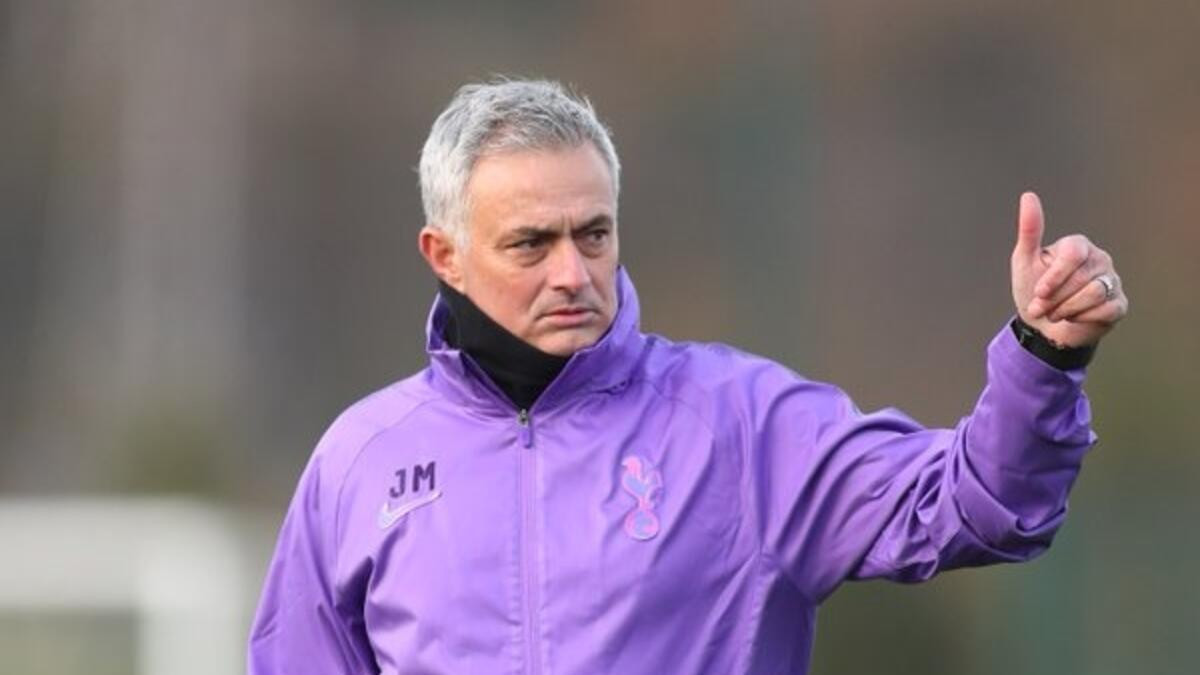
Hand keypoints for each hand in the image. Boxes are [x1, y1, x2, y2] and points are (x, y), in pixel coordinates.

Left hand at [1011, 191, 1127, 347]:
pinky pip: (1105, 310)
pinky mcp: (1119, 303)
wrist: (1042, 327)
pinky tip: (1075, 318)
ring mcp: (1112, 280)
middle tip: (1041, 306)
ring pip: (1094, 293)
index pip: (1073, 254)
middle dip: (1054, 298)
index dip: (1054, 276)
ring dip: (1066, 309)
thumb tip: (1028, 196)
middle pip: (1080, 278)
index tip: (1039, 292)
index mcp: (1077, 245)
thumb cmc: (1033, 290)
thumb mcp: (1025, 261)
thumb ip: (1029, 230)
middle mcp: (1099, 259)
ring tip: (1055, 313)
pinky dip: (1082, 318)